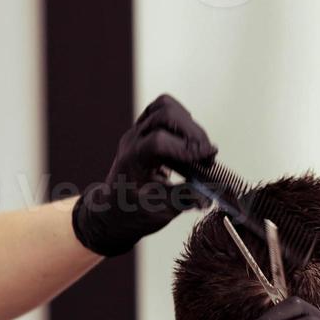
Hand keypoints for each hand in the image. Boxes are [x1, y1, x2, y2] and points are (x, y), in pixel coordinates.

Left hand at [71, 94, 217, 256]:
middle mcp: (133, 140)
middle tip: (207, 156)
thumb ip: (183, 199)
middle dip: (192, 133)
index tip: (208, 159)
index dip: (186, 148)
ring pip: (164, 106)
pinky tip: (191, 141)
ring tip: (200, 147)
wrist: (112, 211)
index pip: (158, 141)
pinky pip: (163, 111)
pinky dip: (182, 121)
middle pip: (164, 115)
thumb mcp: (158, 211)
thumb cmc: (131, 213)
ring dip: (188, 124)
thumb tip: (207, 196)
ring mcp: (138, 132)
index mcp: (132, 159)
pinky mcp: (145, 131)